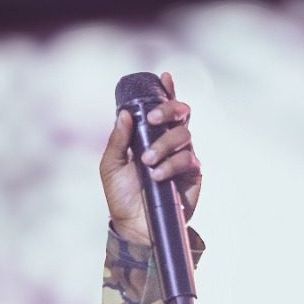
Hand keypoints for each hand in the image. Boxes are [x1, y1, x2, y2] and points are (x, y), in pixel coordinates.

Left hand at [99, 72, 200, 246]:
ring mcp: (184, 157)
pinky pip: (188, 159)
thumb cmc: (122, 196)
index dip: (168, 91)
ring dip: (164, 145)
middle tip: (155, 118)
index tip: (166, 76)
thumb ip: (118, 140)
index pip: (163, 109)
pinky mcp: (193, 175)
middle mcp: (170, 142)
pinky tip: (157, 175)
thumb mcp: (111, 166)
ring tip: (147, 162)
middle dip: (170, 109)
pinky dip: (171, 164)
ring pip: (184, 135)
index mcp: (151, 136)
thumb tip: (124, 114)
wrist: (134, 226)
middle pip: (182, 113)